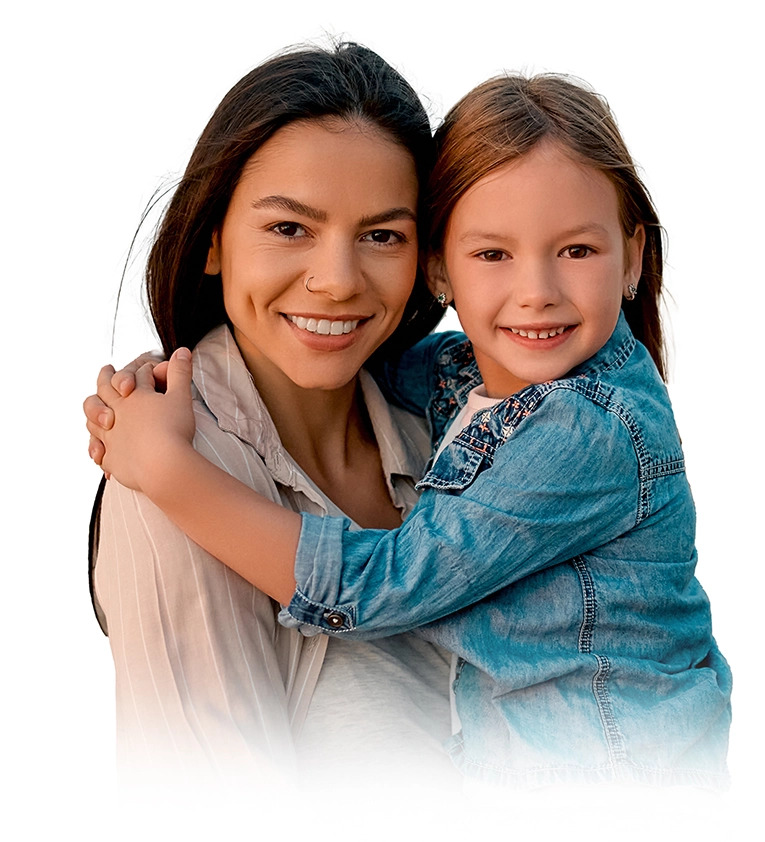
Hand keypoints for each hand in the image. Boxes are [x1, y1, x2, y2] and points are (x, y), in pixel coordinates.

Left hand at [99, 348, 195, 493]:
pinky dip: (100, 451)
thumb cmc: (174, 429)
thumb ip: (180, 373)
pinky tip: (101, 454)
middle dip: (105, 379)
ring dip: (94, 415)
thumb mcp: (181, 396)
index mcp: (132, 396)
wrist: (164, 465)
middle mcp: (116, 413)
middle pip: (104, 391)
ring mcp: (110, 437)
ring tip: (99, 414)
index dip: (138, 369)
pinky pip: (101, 453)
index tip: (138, 365)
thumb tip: (182, 350)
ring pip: (93, 421)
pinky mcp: (112, 459)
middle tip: (105, 371)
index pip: (133, 376)